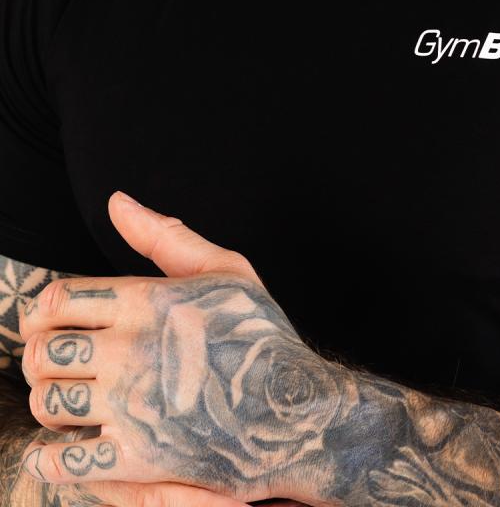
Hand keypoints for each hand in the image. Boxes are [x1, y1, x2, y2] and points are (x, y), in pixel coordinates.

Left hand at [18, 192, 342, 504]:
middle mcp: (131, 349)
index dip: (46, 312)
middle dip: (45, 357)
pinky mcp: (139, 457)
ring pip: (49, 402)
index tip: (59, 324)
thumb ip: (164, 235)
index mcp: (147, 300)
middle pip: (42, 351)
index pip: (56, 299)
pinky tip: (68, 445)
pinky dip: (52, 457)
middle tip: (64, 363)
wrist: (294, 405)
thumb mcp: (226, 269)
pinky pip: (64, 461)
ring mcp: (133, 405)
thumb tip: (117, 201)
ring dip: (52, 402)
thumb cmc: (259, 333)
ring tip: (72, 401)